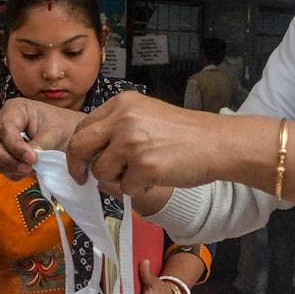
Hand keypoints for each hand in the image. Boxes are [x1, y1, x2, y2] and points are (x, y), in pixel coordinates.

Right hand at [0, 98, 86, 179]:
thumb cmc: (63, 126)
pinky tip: (30, 170)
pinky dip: (13, 172)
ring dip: (11, 167)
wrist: (69, 134)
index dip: (16, 147)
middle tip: (27, 168)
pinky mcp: (4, 153)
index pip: (6, 129)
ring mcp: (0, 138)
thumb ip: (41, 145)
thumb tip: (29, 159)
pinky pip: (0, 166)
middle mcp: (2, 121)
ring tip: (32, 169)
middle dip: (5, 159)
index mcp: (15, 109)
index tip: (33, 159)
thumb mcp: (56, 133)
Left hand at [67, 92, 219, 198]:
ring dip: (116, 181)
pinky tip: (154, 179)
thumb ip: (116, 126)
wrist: (217, 143)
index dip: (78, 149)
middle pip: (80, 147)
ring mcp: (132, 143)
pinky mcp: (144, 167)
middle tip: (83, 179)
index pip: (82, 127)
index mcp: (121, 103)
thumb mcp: (145, 115)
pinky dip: (136, 190)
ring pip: (101, 173)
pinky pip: (124, 189)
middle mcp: (123, 119)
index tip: (80, 163)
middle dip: (78, 167)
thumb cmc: (183, 133)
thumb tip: (88, 152)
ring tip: (139, 174)